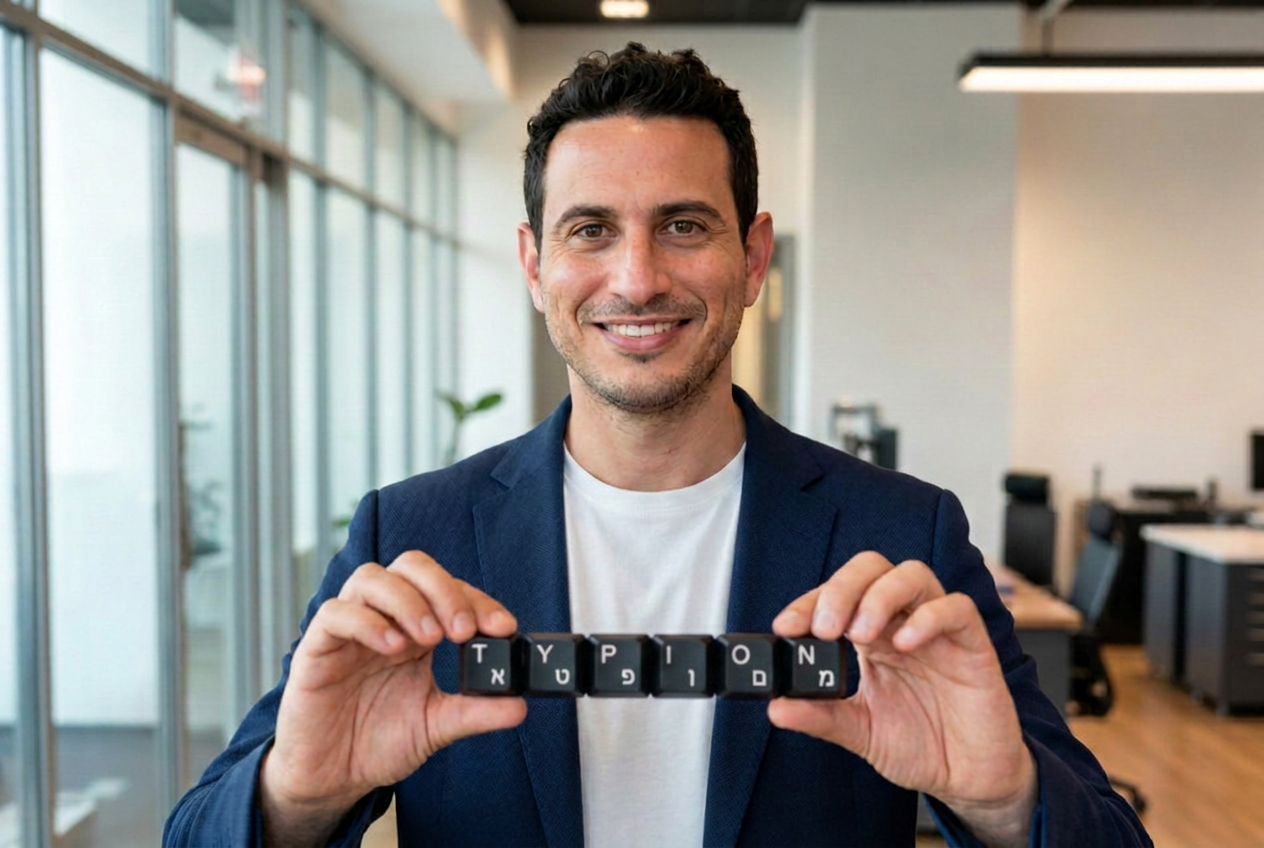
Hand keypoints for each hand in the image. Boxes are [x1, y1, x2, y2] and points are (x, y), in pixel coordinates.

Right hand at [259, 551, 525, 844]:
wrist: (332, 779)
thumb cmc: (378, 743)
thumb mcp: (437, 726)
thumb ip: (475, 712)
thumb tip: (521, 705)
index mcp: (416, 629)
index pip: (449, 590)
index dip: (477, 600)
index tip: (503, 627)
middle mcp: (384, 619)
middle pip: (411, 566)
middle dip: (444, 589)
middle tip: (463, 630)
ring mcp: (349, 630)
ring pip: (372, 578)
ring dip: (408, 600)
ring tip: (428, 639)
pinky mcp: (316, 648)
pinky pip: (335, 613)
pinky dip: (366, 621)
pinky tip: (391, 646)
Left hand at [768, 552, 1035, 847]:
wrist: (969, 779)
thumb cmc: (920, 746)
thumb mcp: (860, 732)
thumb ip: (822, 717)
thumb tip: (776, 708)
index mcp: (872, 636)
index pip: (837, 596)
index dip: (808, 602)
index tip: (786, 627)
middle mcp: (902, 623)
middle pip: (871, 569)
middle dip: (841, 589)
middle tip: (824, 628)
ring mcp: (938, 631)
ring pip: (912, 574)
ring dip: (880, 596)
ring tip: (861, 634)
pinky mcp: (973, 645)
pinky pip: (957, 609)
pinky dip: (929, 618)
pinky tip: (905, 644)